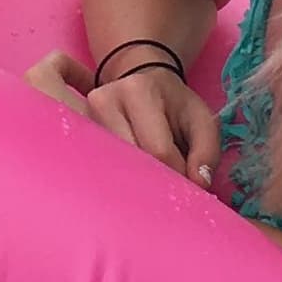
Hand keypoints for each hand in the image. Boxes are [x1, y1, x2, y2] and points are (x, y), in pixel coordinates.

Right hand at [33, 48, 223, 189]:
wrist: (142, 85)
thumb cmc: (174, 106)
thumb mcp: (201, 120)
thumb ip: (206, 150)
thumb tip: (198, 184)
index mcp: (138, 90)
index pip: (157, 149)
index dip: (176, 174)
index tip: (187, 184)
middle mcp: (102, 101)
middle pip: (129, 160)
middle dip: (152, 182)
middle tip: (168, 196)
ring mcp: (83, 119)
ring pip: (109, 167)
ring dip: (131, 183)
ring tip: (148, 190)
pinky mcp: (75, 136)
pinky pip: (96, 167)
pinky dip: (114, 181)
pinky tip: (126, 186)